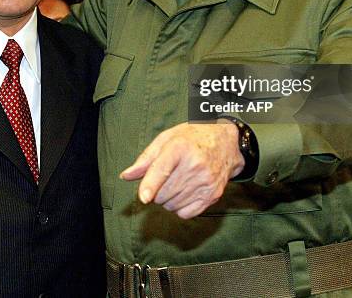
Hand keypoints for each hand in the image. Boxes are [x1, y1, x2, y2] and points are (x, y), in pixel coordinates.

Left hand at [120, 121, 243, 218]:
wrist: (225, 141)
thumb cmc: (193, 138)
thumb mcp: (167, 138)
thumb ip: (146, 158)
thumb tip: (126, 176)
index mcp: (181, 147)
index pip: (162, 169)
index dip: (151, 185)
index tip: (143, 197)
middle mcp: (195, 164)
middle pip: (163, 192)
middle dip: (156, 190)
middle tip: (164, 178)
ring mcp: (205, 181)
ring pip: (172, 204)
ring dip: (167, 199)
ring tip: (176, 182)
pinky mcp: (213, 194)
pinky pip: (186, 213)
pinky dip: (180, 207)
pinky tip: (184, 192)